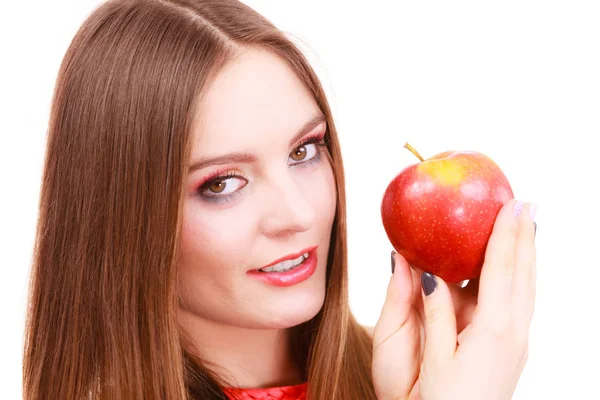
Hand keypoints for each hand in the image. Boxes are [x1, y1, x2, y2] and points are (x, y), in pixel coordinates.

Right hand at [372, 199, 536, 399]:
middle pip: (523, 272)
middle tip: (526, 203)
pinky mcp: (512, 347)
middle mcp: (513, 330)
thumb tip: (422, 269)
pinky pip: (521, 301)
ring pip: (526, 286)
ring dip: (527, 254)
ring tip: (526, 227)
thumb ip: (432, 309)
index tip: (511, 204)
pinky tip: (515, 270)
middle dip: (525, 236)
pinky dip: (521, 276)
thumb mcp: (433, 354)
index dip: (506, 234)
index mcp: (493, 329)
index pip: (502, 269)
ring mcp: (516, 340)